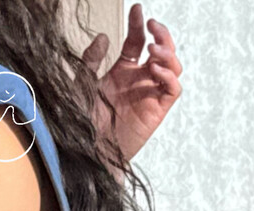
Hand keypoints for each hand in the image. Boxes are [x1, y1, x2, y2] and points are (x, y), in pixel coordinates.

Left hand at [81, 4, 182, 165]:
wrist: (87, 152)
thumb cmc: (82, 123)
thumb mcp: (81, 85)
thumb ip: (90, 60)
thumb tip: (104, 37)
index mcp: (122, 71)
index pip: (137, 41)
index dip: (139, 24)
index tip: (137, 10)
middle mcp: (139, 81)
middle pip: (161, 50)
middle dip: (161, 34)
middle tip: (152, 25)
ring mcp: (149, 95)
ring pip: (172, 67)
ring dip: (168, 53)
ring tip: (153, 50)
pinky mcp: (156, 112)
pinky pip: (172, 90)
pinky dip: (169, 76)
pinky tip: (155, 69)